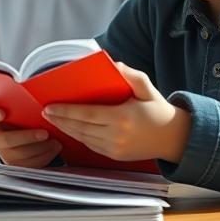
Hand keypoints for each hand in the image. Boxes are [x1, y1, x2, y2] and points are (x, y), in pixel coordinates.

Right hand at [0, 108, 60, 166]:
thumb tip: (36, 96)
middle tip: (44, 133)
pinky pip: (28, 165)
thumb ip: (21, 103)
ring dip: (38, 148)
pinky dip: (44, 156)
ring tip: (54, 140)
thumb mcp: (22, 107)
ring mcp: (5, 153)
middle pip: (2, 140)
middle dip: (24, 137)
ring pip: (17, 155)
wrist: (33, 131)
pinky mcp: (17, 165)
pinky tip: (54, 147)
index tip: (2, 113)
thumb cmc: (25, 115)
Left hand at [42, 64, 190, 162]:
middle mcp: (116, 135)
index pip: (86, 115)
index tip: (50, 107)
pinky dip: (78, 136)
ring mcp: (115, 148)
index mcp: (122, 117)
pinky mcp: (115, 156)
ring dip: (66, 129)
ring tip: (53, 120)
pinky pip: (91, 145)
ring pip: (83, 138)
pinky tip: (70, 129)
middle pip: (80, 128)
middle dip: (60, 120)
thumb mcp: (147, 88)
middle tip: (46, 112)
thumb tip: (114, 64)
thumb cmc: (158, 110)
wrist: (174, 138)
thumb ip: (130, 75)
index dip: (65, 112)